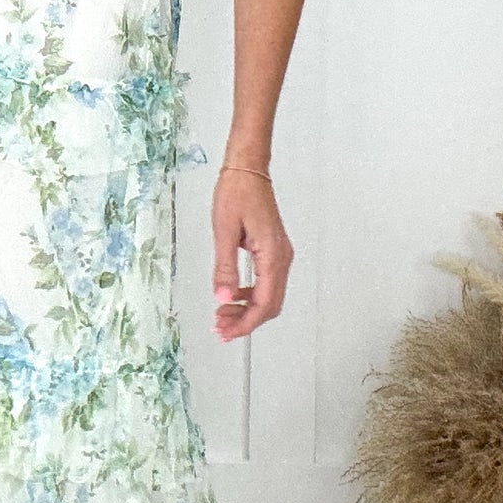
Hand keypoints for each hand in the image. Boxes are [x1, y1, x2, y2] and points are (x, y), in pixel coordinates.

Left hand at [210, 167, 292, 340]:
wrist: (248, 170)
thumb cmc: (236, 193)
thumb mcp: (224, 231)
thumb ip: (225, 268)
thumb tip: (223, 298)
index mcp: (272, 256)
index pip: (264, 303)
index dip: (246, 323)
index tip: (226, 332)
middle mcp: (282, 258)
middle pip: (270, 305)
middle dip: (246, 321)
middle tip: (220, 328)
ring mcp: (280, 255)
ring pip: (269, 296)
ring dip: (248, 310)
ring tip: (222, 315)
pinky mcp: (273, 251)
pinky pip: (266, 282)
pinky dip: (250, 295)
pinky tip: (233, 296)